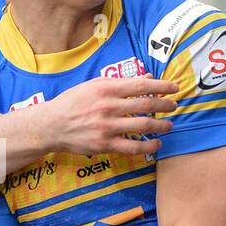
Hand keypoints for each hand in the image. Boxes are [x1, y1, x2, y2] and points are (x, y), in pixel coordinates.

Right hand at [42, 75, 177, 156]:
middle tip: (174, 106)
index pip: (141, 85)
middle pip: (146, 105)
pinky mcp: (104, 145)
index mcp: (106, 89)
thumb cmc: (73, 103)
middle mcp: (108, 107)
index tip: (174, 88)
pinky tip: (157, 144)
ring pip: (143, 126)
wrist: (51, 125)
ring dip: (161, 125)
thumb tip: (148, 78)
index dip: (161, 86)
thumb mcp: (94, 85)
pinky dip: (148, 146)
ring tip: (169, 125)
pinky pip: (133, 147)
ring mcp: (107, 127)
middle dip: (165, 105)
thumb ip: (120, 82)